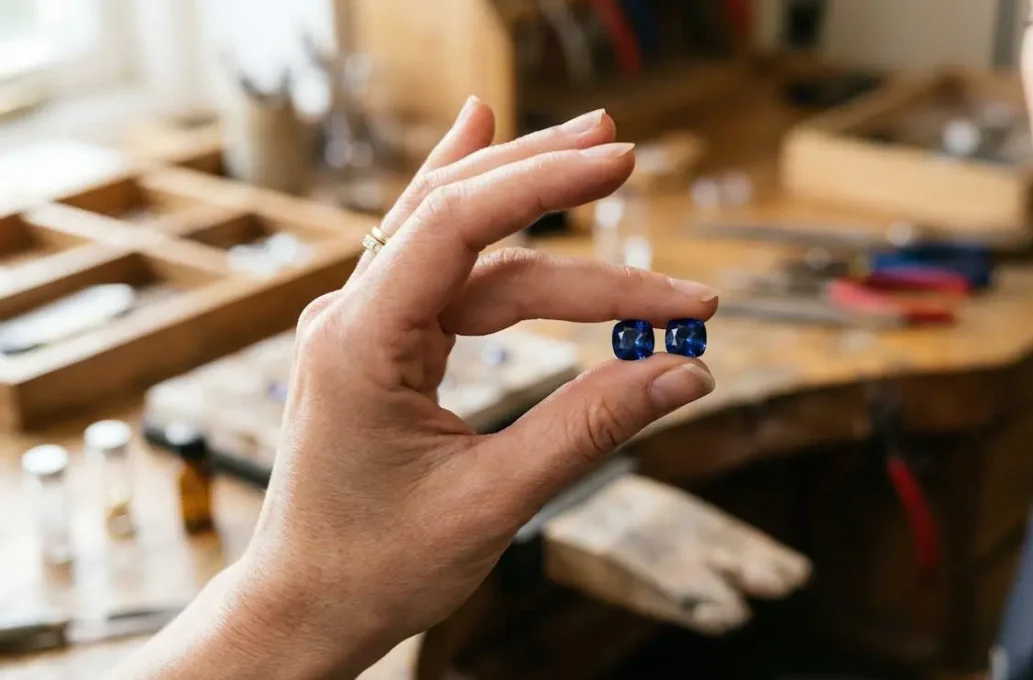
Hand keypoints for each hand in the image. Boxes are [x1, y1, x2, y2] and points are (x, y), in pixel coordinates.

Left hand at [113, 99, 718, 678]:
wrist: (304, 608)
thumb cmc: (375, 568)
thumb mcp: (493, 502)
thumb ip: (589, 427)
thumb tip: (684, 373)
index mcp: (360, 343)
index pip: (460, 227)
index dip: (547, 188)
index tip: (622, 167)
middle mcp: (353, 317)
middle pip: (460, 215)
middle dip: (546, 179)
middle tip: (625, 151)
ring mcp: (365, 325)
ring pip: (459, 240)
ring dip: (532, 203)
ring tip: (597, 158)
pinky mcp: (383, 342)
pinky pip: (441, 264)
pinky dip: (481, 218)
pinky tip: (482, 147)